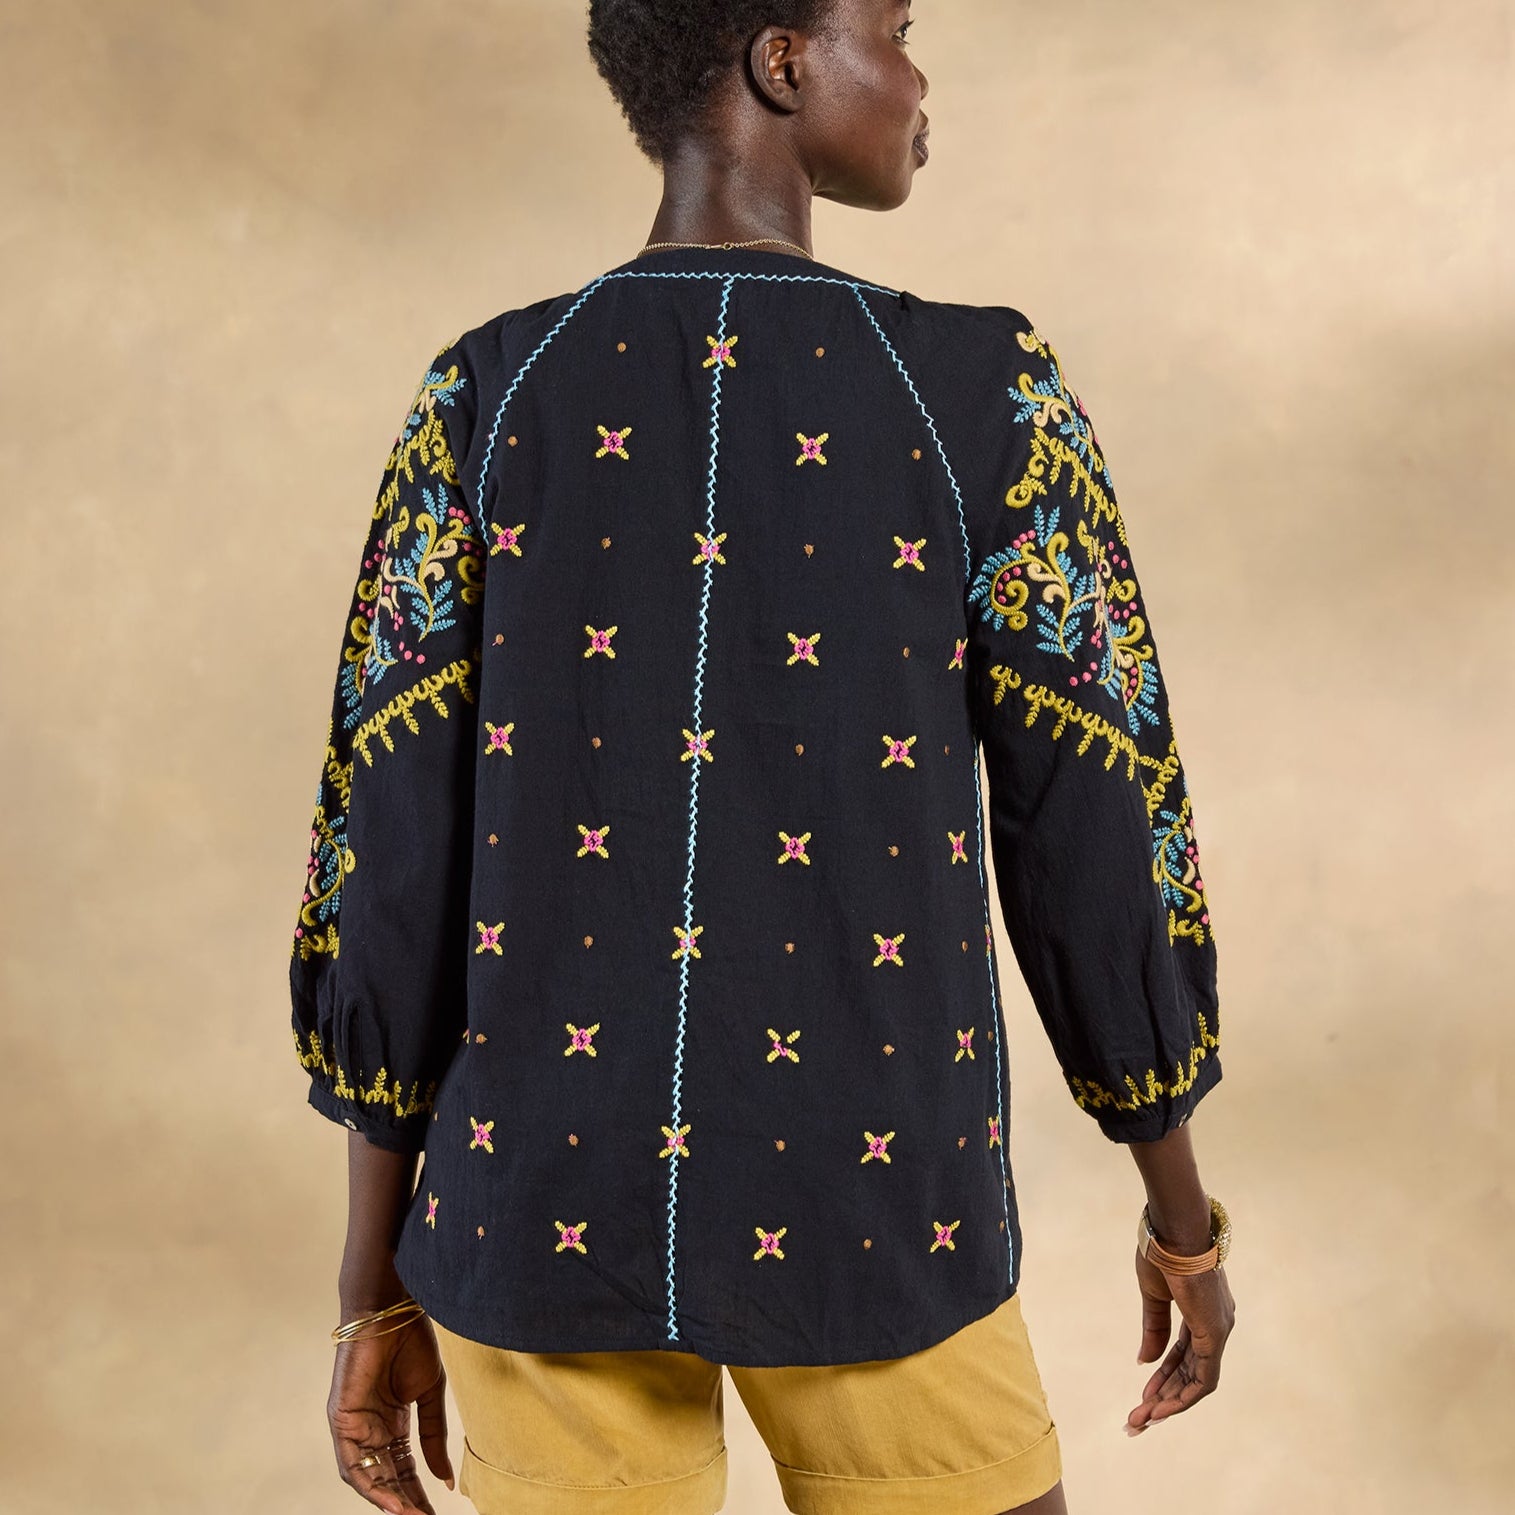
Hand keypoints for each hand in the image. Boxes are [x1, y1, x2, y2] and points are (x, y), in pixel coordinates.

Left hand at [327, 1314, 454, 1512]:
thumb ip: (433, 1437)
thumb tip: (444, 1478)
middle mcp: (370, 1429)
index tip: (434, 1511)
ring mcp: (353, 1425)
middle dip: (404, 1502)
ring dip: (388, 1500)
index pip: (403, 1468)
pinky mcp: (340, 1420)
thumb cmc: (412, 1342)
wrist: (392, 1310)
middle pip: (386, 1477)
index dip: (418, 1491)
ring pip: (367, 1477)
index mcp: (391, 1422)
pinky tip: (390, 1502)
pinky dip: (369, 1486)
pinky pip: (351, 1464)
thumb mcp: (429, 1394)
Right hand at [1125, 1249, 1234, 1433]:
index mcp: (1202, 1310)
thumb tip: (1146, 1362)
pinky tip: (1158, 1407)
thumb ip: (1154, 1329)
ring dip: (1170, 1402)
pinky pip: (1203, 1378)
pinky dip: (1182, 1396)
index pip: (1184, 1354)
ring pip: (1197, 1381)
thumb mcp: (1153, 1294)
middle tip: (1138, 1419)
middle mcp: (1216, 1324)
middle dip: (1164, 1397)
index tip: (1143, 1393)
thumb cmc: (1163, 1251)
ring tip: (1142, 1420)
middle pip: (1190, 1372)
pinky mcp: (1215, 1335)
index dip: (1164, 1375)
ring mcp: (1218, 1330)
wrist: (1175, 1229)